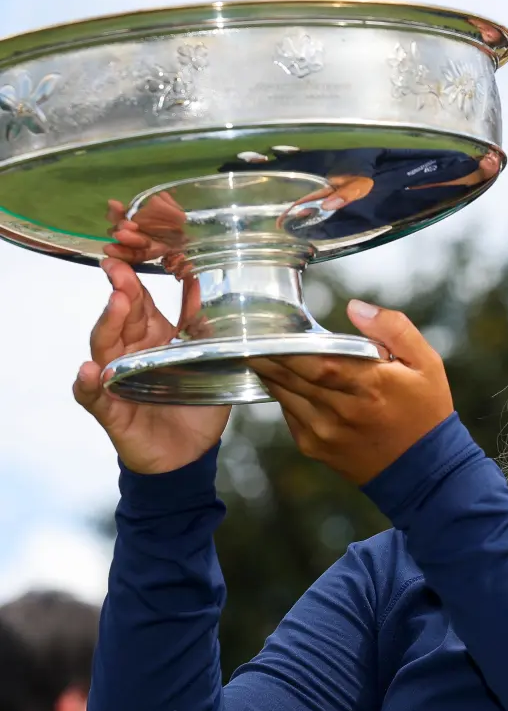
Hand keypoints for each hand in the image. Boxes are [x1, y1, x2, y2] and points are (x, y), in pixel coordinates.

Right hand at [72, 258, 230, 473]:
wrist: (189, 455)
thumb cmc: (197, 407)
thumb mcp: (213, 365)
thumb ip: (210, 333)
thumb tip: (216, 292)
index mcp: (154, 340)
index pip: (141, 304)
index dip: (135, 281)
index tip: (131, 256)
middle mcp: (130, 355)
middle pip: (120, 319)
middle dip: (121, 293)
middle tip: (121, 270)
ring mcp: (116, 381)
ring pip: (104, 348)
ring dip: (107, 325)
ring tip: (116, 304)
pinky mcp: (111, 410)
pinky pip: (92, 395)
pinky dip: (88, 383)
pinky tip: (90, 371)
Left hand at [249, 301, 453, 484]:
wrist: (425, 471)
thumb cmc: (426, 412)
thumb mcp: (426, 364)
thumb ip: (394, 329)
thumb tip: (355, 307)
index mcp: (369, 386)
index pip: (315, 362)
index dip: (286, 346)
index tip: (268, 326)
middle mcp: (341, 411)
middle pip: (289, 376)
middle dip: (266, 353)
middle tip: (252, 333)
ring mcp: (324, 432)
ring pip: (283, 394)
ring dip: (270, 372)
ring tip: (262, 350)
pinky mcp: (315, 447)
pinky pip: (289, 414)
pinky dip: (285, 394)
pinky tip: (288, 380)